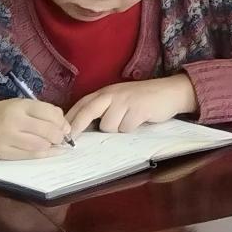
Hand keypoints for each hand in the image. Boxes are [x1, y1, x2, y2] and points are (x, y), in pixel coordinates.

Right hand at [0, 97, 71, 159]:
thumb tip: (65, 124)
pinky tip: (50, 152)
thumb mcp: (18, 105)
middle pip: (48, 130)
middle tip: (61, 137)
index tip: (65, 127)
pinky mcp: (2, 152)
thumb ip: (41, 111)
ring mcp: (6, 138)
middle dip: (60, 136)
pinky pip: (29, 156)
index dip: (62, 121)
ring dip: (51, 146)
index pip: (50, 112)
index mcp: (19, 106)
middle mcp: (13, 121)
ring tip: (51, 143)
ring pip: (40, 145)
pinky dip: (44, 154)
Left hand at [66, 74, 197, 136]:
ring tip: (129, 121)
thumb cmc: (143, 98)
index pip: (81, 105)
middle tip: (70, 140)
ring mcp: (125, 101)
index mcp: (105, 92)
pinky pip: (126, 127)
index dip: (70, 119)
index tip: (61, 133)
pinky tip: (140, 120)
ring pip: (108, 125)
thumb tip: (83, 127)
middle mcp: (113, 94)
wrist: (171, 91)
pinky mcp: (138, 109)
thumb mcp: (120, 99)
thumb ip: (103, 108)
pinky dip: (131, 128)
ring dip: (117, 128)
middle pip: (87, 112)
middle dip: (77, 127)